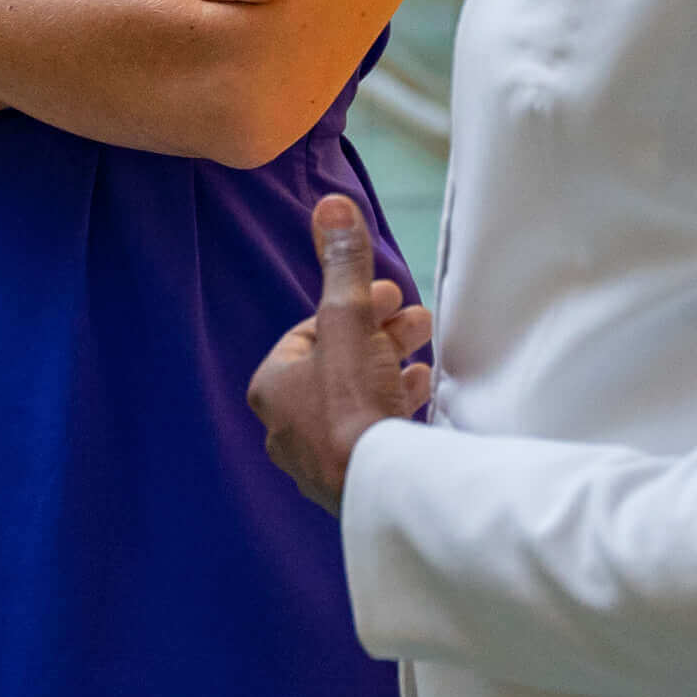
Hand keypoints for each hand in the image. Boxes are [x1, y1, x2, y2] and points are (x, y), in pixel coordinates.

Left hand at [250, 196, 431, 512]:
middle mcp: (285, 425)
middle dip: (379, 337)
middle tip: (417, 319)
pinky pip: (370, 434)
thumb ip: (343, 268)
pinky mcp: (350, 481)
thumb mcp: (351, 322)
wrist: (380, 490)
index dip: (354, 309)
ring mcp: (317, 458)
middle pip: (337, 367)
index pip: (311, 334)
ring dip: (389, 372)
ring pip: (355, 401)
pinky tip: (420, 398)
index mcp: (272, 387)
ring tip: (424, 356)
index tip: (391, 295)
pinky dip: (393, 410)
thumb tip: (332, 206)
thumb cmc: (352, 405)